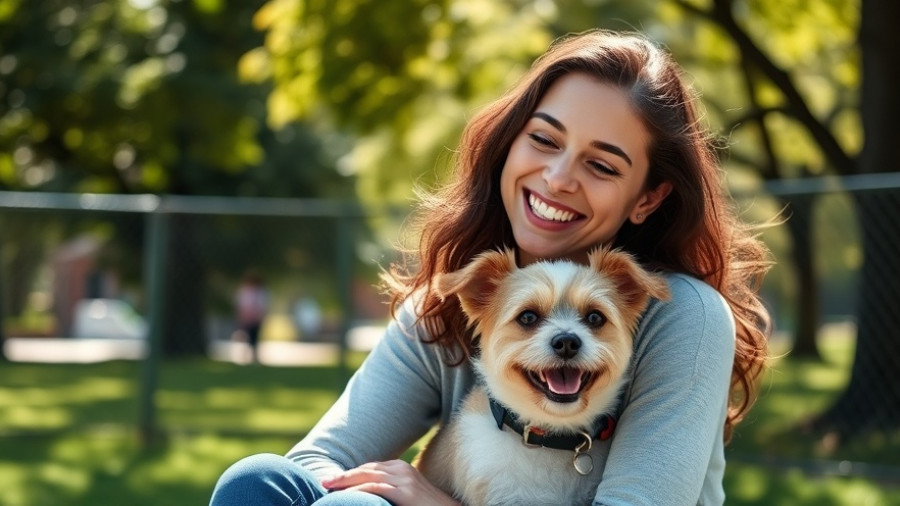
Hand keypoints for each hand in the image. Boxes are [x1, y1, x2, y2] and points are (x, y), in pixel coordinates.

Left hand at [321, 459, 459, 505]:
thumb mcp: (407, 496)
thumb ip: (391, 492)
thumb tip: (370, 498)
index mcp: (401, 468)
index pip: (370, 468)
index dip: (351, 474)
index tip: (333, 482)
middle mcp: (401, 469)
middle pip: (366, 469)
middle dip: (343, 476)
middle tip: (323, 482)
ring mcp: (404, 479)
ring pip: (367, 475)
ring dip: (345, 481)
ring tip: (328, 487)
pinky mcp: (406, 492)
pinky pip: (375, 488)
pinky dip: (358, 490)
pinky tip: (345, 495)